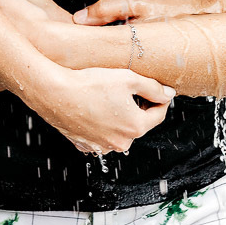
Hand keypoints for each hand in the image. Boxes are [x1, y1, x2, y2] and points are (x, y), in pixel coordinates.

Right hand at [29, 66, 174, 153]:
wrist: (56, 92)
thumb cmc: (91, 83)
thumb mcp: (128, 78)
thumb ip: (153, 87)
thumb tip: (168, 94)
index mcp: (135, 127)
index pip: (159, 114)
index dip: (160, 99)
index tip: (156, 88)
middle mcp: (121, 142)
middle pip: (138, 122)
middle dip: (137, 106)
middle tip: (127, 88)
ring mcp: (102, 146)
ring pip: (119, 129)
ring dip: (119, 115)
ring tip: (107, 95)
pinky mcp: (86, 145)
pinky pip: (101, 133)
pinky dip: (101, 122)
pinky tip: (93, 105)